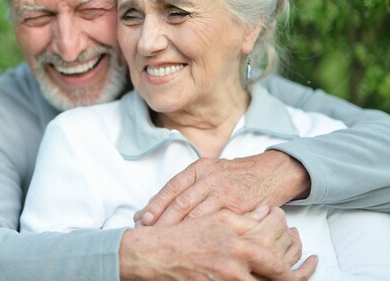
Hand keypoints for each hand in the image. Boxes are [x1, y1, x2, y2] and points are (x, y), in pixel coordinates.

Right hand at [119, 207, 316, 280]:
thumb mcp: (213, 218)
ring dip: (283, 279)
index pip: (276, 249)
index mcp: (236, 239)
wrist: (150, 255)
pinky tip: (264, 279)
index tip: (301, 248)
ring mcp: (227, 279)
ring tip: (295, 275)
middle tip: (309, 267)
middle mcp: (235, 261)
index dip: (293, 250)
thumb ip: (243, 217)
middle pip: (278, 274)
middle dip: (298, 273)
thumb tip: (267, 213)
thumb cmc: (179, 235)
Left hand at [134, 151, 310, 225]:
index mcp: (199, 168)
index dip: (156, 204)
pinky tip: (194, 243)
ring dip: (179, 228)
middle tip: (148, 233)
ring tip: (166, 241)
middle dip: (162, 219)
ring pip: (196, 213)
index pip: (172, 187)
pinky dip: (204, 233)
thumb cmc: (235, 177)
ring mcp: (225, 191)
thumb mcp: (209, 173)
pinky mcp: (240, 206)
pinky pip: (217, 222)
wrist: (270, 173)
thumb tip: (153, 207)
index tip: (142, 219)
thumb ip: (186, 188)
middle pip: (180, 201)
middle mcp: (210, 177)